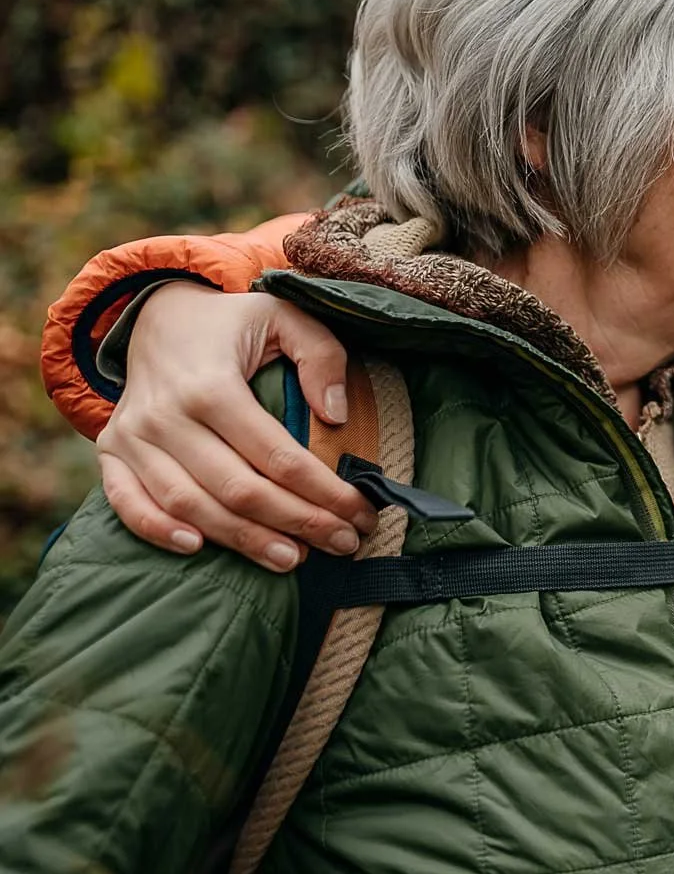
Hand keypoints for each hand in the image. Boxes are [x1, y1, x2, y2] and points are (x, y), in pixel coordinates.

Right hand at [95, 283, 375, 572]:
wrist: (158, 314)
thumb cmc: (233, 323)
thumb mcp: (285, 316)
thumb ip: (320, 355)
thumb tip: (337, 416)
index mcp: (212, 385)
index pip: (278, 456)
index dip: (324, 492)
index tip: (362, 513)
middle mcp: (166, 415)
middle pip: (238, 490)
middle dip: (298, 523)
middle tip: (344, 544)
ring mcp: (133, 436)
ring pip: (190, 505)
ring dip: (243, 540)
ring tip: (292, 559)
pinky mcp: (112, 450)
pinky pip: (126, 502)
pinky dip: (155, 530)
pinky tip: (197, 549)